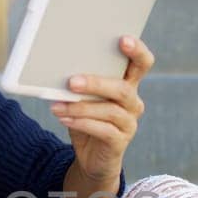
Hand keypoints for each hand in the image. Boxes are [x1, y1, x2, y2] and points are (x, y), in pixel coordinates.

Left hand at [50, 35, 152, 181]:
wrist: (91, 157)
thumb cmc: (86, 120)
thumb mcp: (83, 99)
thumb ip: (79, 84)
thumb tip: (56, 69)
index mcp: (127, 84)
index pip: (142, 63)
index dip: (137, 50)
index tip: (123, 39)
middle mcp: (133, 102)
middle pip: (123, 88)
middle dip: (97, 83)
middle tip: (72, 82)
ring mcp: (129, 123)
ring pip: (110, 110)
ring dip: (81, 107)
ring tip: (58, 105)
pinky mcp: (120, 142)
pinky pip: (103, 130)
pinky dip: (82, 123)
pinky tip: (65, 119)